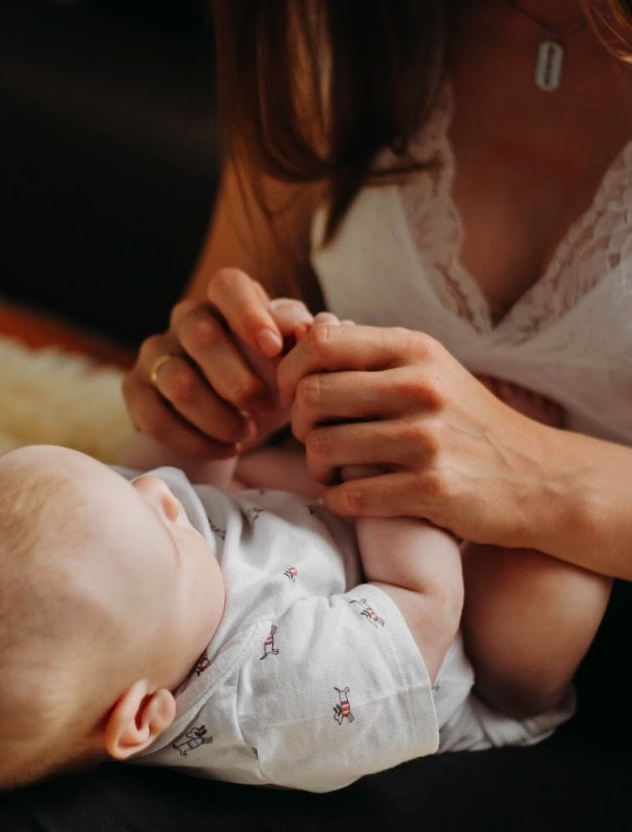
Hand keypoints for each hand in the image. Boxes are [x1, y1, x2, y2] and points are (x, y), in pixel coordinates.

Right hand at [123, 268, 312, 459]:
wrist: (230, 424)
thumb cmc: (266, 381)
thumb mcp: (290, 360)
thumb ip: (300, 338)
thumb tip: (312, 328)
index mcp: (225, 303)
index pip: (228, 285)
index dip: (249, 313)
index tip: (274, 348)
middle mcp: (185, 320)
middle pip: (201, 335)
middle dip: (240, 380)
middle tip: (267, 407)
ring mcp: (155, 354)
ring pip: (179, 383)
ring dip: (220, 416)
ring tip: (247, 434)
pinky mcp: (136, 391)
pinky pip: (156, 417)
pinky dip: (196, 440)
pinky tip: (224, 448)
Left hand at [277, 320, 561, 548]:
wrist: (540, 478)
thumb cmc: (468, 421)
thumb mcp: (431, 368)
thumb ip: (374, 353)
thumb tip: (307, 332)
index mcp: (414, 350)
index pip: (321, 344)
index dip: (290, 371)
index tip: (293, 395)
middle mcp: (420, 388)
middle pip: (312, 397)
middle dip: (298, 424)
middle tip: (311, 439)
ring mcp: (427, 439)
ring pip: (323, 448)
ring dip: (315, 466)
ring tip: (330, 470)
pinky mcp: (432, 489)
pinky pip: (350, 495)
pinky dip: (336, 499)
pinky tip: (347, 496)